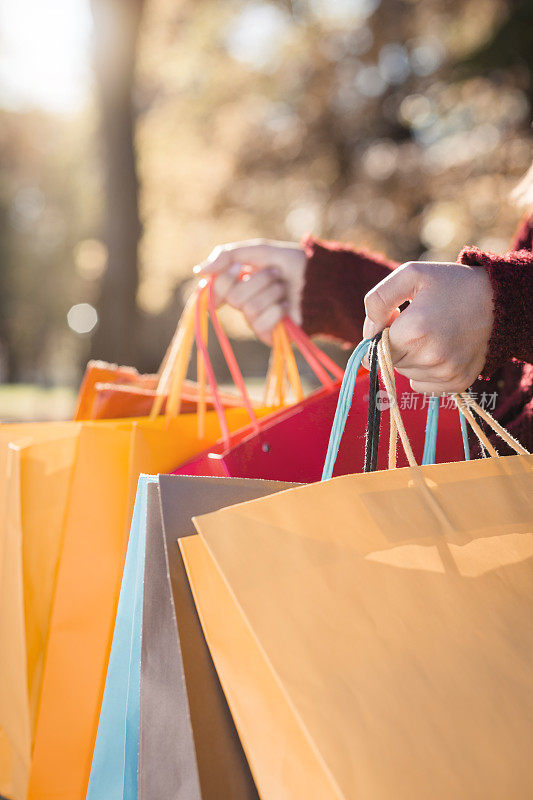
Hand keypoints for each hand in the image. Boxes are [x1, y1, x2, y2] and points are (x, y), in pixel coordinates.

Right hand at [194, 239, 305, 342]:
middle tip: (275, 274)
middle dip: (259, 281)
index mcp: (236, 284)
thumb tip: (198, 271)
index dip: (224, 279)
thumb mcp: (258, 251)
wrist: (321, 278)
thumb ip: (227, 255)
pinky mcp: (269, 335)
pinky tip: (287, 305)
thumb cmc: (291, 264)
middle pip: (234, 298)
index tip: (238, 268)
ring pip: (250, 309)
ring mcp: (255, 321)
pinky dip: (278, 309)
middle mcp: (243, 304)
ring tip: (285, 288)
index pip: (215, 289)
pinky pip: (263, 323)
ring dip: (273, 292)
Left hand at [362, 261, 493, 393]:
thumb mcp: (411, 275)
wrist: (499, 302)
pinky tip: (440, 350)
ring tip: (433, 335)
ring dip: (410, 358)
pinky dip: (424, 372)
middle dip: (396, 345)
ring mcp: (445, 374)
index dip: (380, 333)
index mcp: (415, 330)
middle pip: (390, 362)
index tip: (396, 320)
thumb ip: (378, 300)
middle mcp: (430, 357)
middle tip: (418, 324)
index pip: (374, 349)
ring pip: (405, 374)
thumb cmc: (452, 284)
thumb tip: (370, 332)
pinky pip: (422, 385)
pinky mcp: (457, 383)